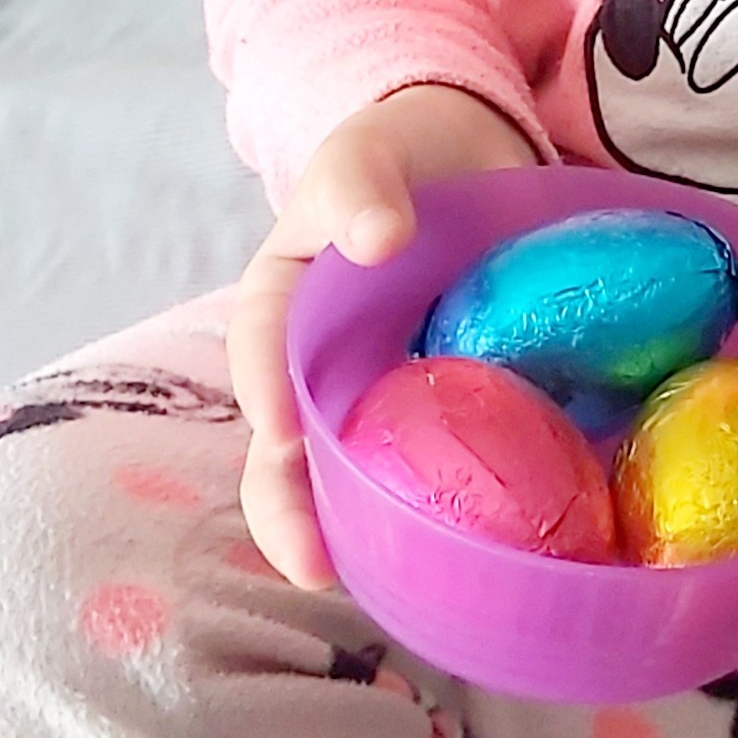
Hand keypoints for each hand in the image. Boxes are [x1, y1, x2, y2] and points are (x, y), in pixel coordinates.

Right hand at [227, 86, 535, 586]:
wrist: (476, 160)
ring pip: (350, 472)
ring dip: (352, 530)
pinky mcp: (443, 413)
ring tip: (367, 584)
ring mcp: (378, 395)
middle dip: (289, 506)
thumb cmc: (403, 155)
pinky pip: (431, 466)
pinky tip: (461, 555)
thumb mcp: (367, 153)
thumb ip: (361, 187)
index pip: (261, 343)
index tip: (275, 431)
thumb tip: (378, 237)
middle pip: (287, 444)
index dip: (264, 390)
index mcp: (284, 300)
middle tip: (308, 563)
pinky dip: (434, 511)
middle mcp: (319, 363)